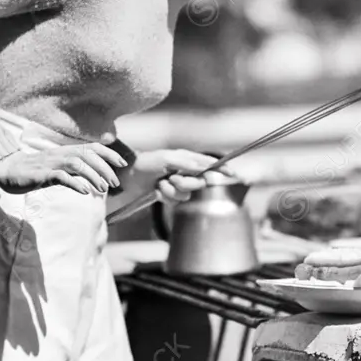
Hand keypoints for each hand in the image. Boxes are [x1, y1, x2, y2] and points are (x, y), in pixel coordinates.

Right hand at [0, 141, 129, 194]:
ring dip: (93, 175)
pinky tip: (84, 191)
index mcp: (66, 151)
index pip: (92, 147)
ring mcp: (51, 163)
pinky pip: (60, 177)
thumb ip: (76, 168)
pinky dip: (75, 183)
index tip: (123, 163)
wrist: (7, 170)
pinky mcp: (41, 174)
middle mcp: (61, 154)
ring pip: (77, 164)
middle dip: (105, 168)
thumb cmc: (35, 170)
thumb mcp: (59, 167)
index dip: (109, 153)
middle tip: (115, 183)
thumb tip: (96, 174)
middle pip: (88, 155)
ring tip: (102, 189)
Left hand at [129, 149, 243, 202]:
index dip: (221, 169)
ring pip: (187, 194)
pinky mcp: (169, 196)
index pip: (209, 164)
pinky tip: (157, 190)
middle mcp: (185, 172)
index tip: (232, 174)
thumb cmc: (147, 162)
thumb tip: (204, 167)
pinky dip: (165, 196)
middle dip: (187, 183)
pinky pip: (176, 201)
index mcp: (187, 159)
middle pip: (200, 183)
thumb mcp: (167, 158)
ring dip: (172, 190)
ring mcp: (177, 185)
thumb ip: (187, 163)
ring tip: (160, 183)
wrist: (128, 176)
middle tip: (173, 178)